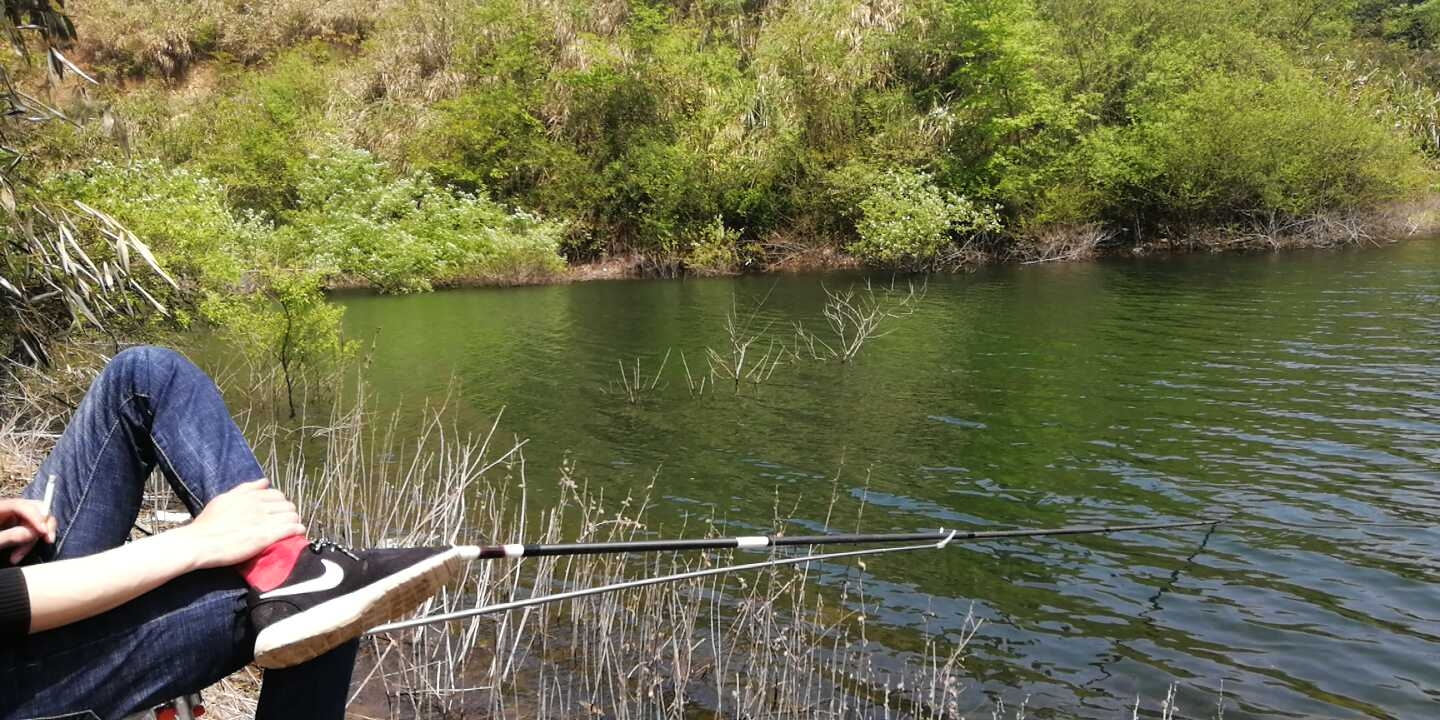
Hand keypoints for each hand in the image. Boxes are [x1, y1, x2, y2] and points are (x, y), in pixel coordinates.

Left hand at [0, 498, 56, 564]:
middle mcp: (8, 510)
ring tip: (16, 557)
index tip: (44, 532)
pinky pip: (30, 532)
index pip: (22, 506)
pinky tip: (16, 556)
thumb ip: (8, 536)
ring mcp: (12, 519)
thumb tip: (32, 533)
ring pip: (35, 523)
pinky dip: (27, 544)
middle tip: (46, 541)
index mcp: (0, 508)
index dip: (36, 517)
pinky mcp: (14, 528)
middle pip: (35, 509)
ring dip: (31, 540)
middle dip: (41, 526)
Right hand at [174, 478, 305, 569]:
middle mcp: (258, 505)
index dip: (280, 504)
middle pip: (287, 505)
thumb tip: (264, 481)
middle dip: (288, 513)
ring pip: (292, 515)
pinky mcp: (266, 536)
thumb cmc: (207, 524)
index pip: (276, 494)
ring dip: (294, 521)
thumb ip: (245, 489)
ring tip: (292, 529)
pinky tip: (298, 533)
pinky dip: (298, 530)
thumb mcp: (223, 499)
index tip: (277, 512)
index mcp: (248, 496)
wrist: (198, 543)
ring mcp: (263, 520)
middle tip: (286, 522)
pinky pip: (292, 529)